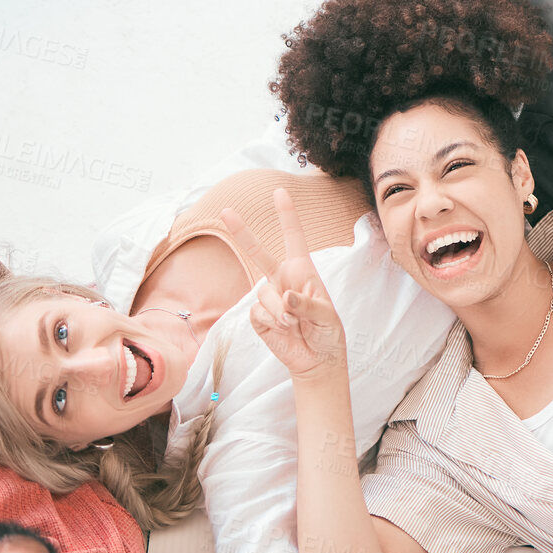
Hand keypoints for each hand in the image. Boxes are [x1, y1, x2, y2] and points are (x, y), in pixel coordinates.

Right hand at [222, 189, 347, 381]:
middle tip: (225, 211)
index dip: (286, 215)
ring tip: (294, 325)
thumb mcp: (327, 317)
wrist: (316, 360)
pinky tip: (283, 331)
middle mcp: (282, 280)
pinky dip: (271, 323)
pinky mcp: (259, 316)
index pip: (293, 238)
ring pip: (263, 294)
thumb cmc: (327, 333)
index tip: (279, 192)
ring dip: (280, 312)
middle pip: (258, 252)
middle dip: (241, 232)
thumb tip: (286, 296)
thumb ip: (307, 304)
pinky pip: (258, 313)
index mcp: (303, 272)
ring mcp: (269, 298)